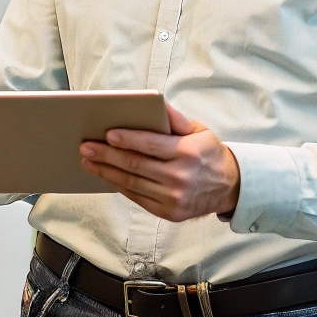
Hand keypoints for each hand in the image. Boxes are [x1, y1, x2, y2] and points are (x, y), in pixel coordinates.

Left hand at [79, 103, 239, 222]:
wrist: (230, 188)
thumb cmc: (208, 153)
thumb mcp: (199, 131)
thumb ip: (175, 119)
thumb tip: (155, 104)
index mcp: (188, 153)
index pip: (150, 145)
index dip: (127, 139)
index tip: (107, 134)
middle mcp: (181, 177)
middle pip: (136, 165)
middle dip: (107, 156)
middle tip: (86, 148)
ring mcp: (174, 198)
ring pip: (133, 183)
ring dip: (106, 172)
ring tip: (88, 162)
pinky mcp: (170, 213)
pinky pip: (138, 198)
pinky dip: (120, 186)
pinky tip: (106, 177)